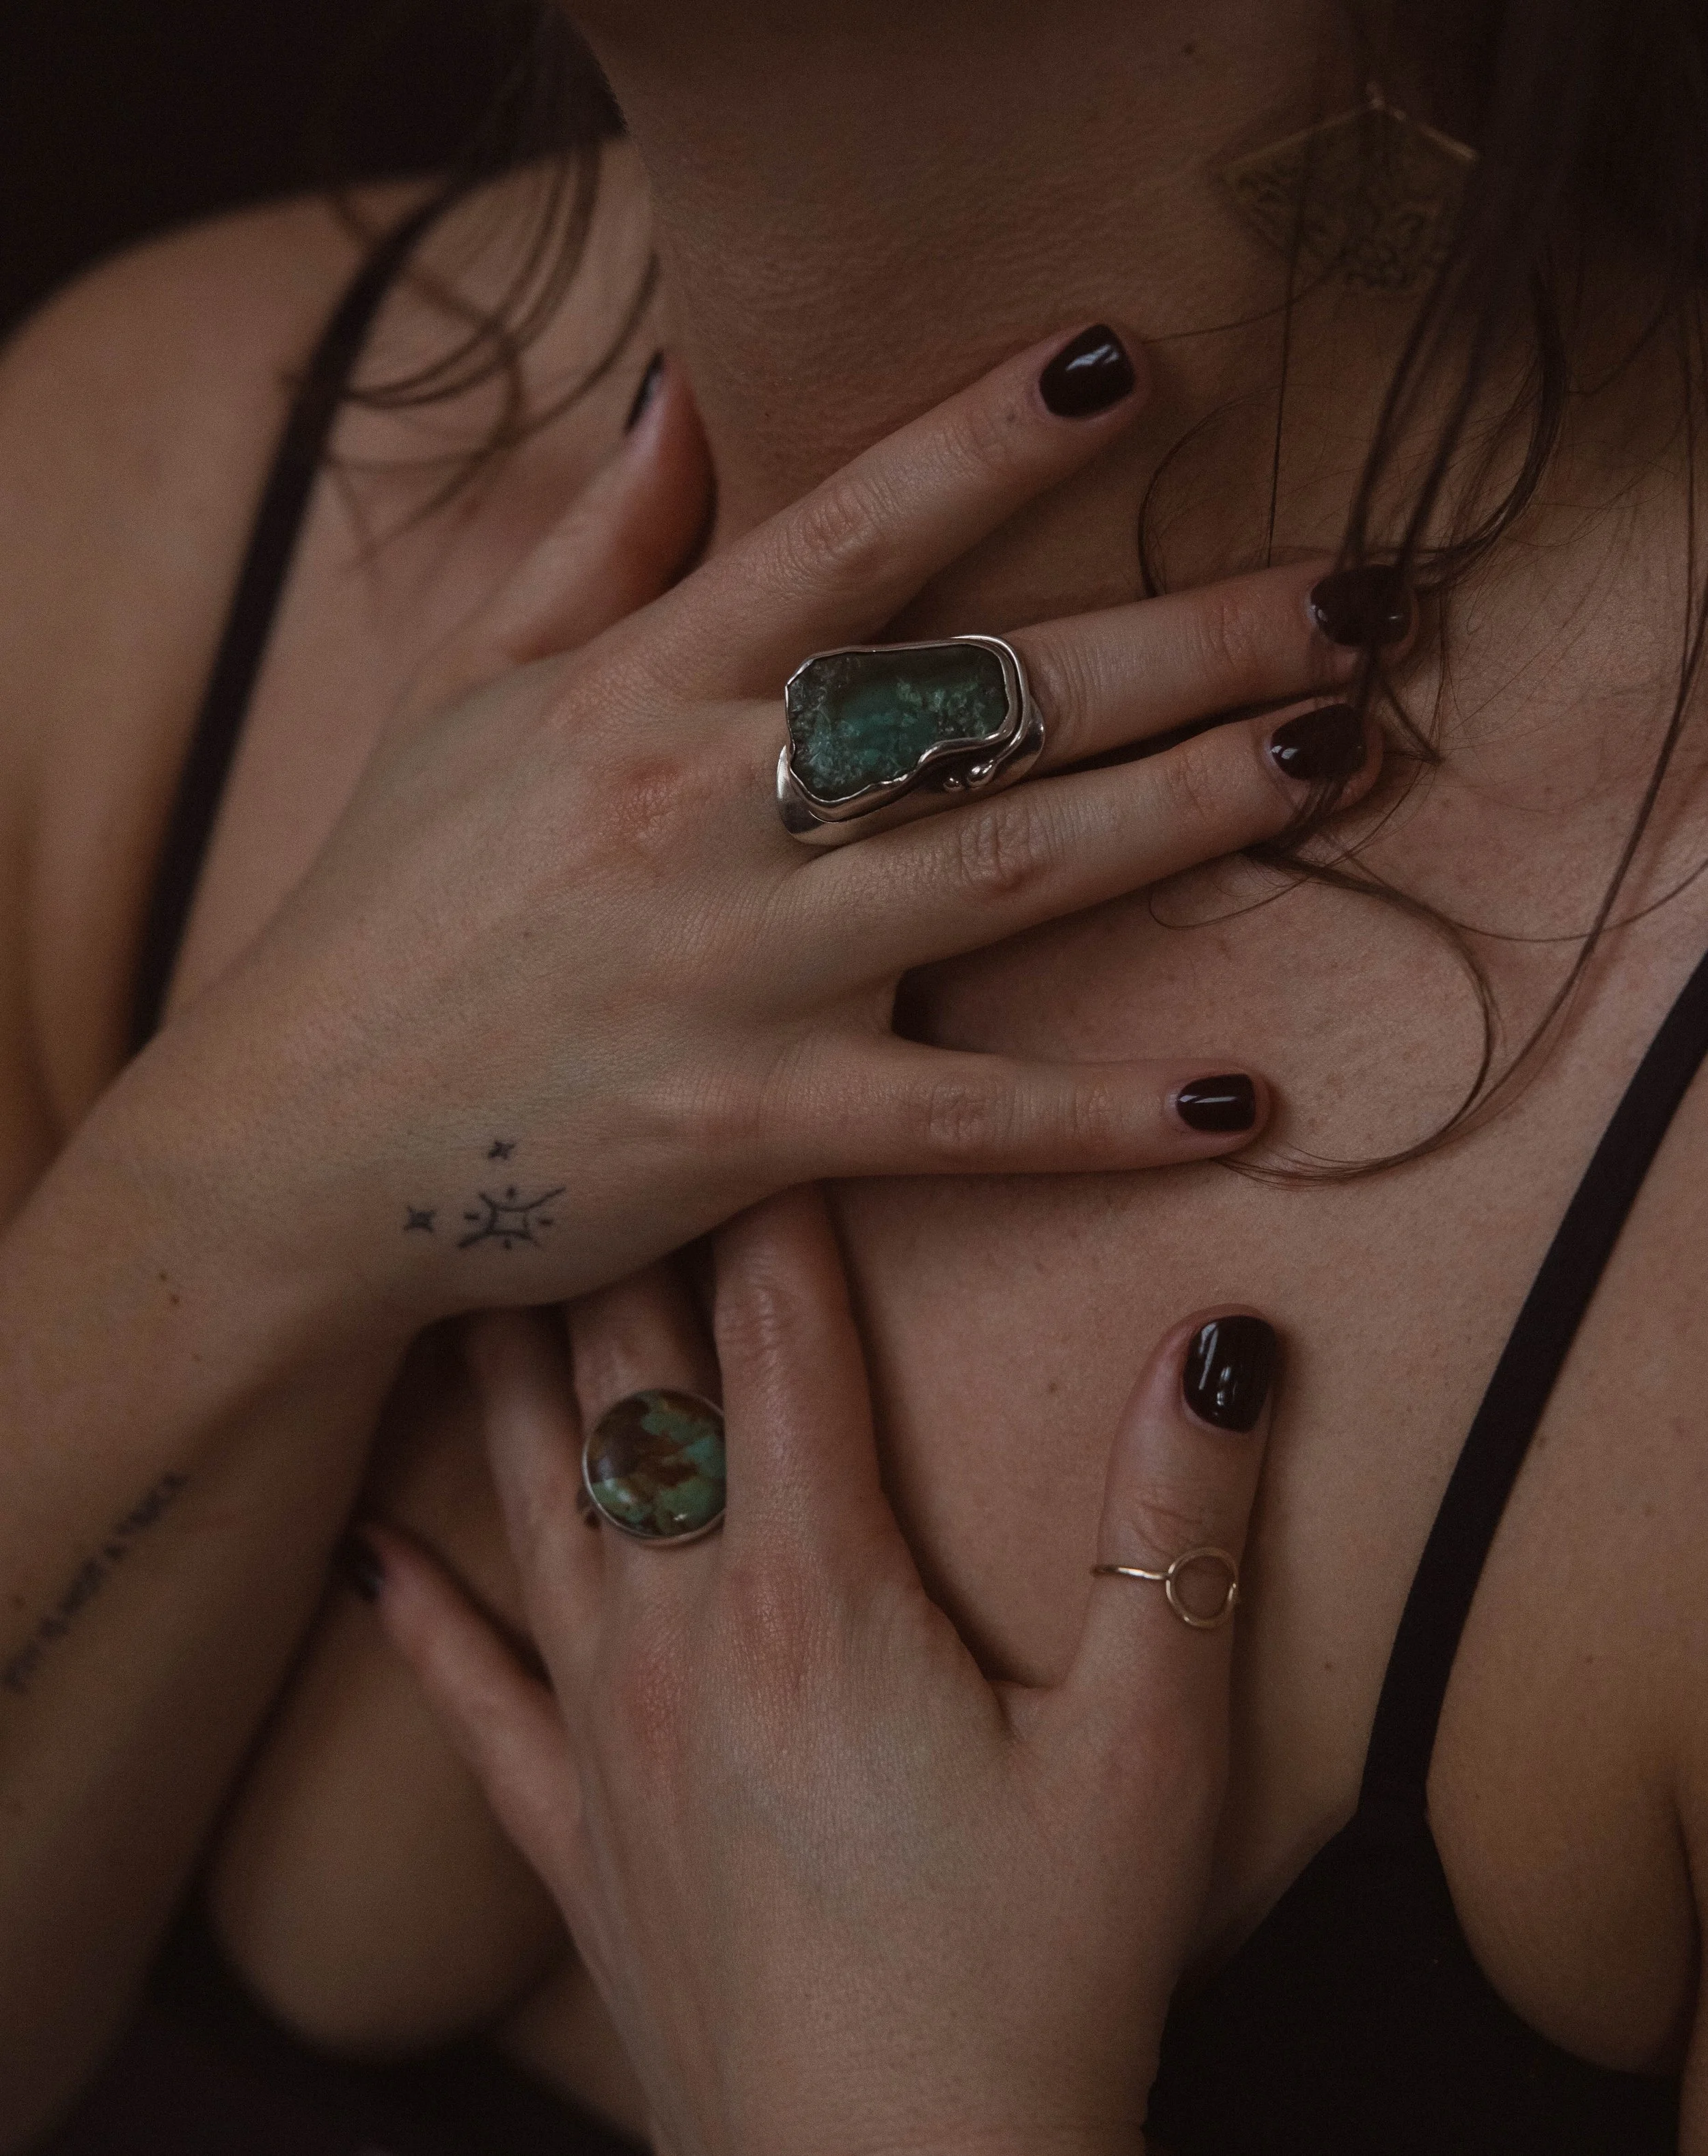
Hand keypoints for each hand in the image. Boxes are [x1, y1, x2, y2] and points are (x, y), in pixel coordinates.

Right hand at [138, 327, 1370, 1343]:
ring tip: (1338, 760)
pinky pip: (954, 1118)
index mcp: (634, 690)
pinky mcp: (746, 1128)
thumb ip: (589, 542)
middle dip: (1183, 638)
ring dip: (1186, 813)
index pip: (840, 536)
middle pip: (981, 698)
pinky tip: (1233, 1105)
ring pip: (1001, 874)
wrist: (295, 1141)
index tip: (1129, 363)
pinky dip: (1095, 1117)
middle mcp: (697, 810)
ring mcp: (730, 973)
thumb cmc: (392, 905)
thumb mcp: (463, 694)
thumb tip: (686, 387)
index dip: (986, 441)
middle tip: (1355, 597)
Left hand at [367, 1187, 1278, 2155]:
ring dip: (513, 1371)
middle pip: (637, 1385)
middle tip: (594, 1121)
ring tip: (476, 1262)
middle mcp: (685, 1632)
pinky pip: (470, 1700)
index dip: (774, 1192)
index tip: (758, 1081)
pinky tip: (369, 1548)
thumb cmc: (1039, 1983)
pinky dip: (417, 1614)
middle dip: (625, 1239)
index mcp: (821, 1590)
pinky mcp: (576, 1840)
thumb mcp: (1156, 1751)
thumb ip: (1180, 1531)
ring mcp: (609, 1736)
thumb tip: (1221, 1341)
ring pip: (538, 1498)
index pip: (782, 1332)